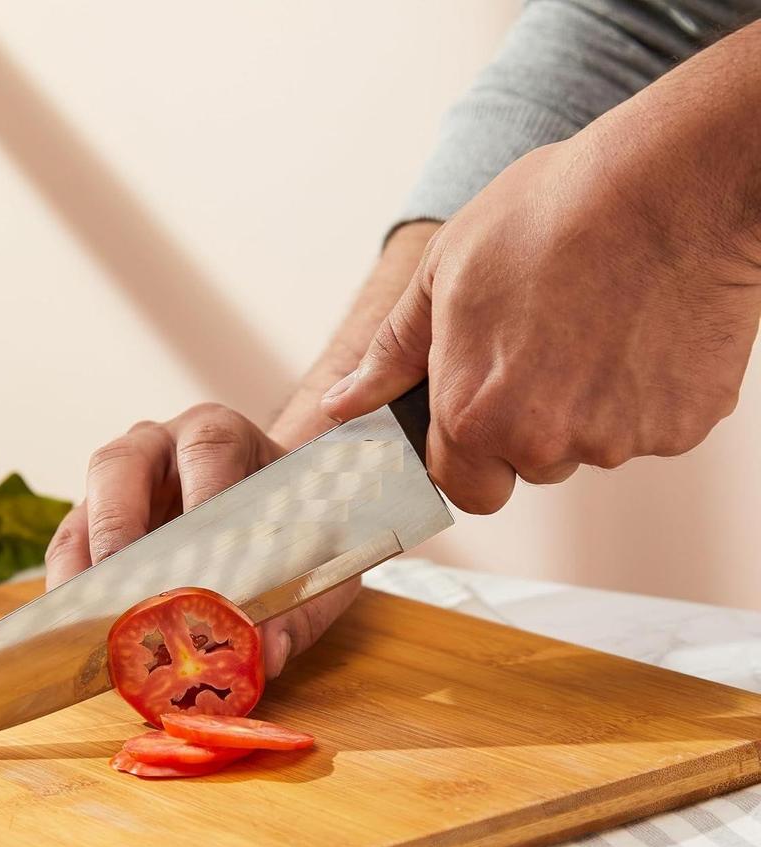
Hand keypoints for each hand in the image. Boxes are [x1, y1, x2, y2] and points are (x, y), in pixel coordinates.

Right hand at [45, 404, 360, 678]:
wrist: (273, 514)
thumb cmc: (288, 528)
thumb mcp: (310, 563)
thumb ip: (297, 608)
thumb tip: (265, 654)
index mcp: (221, 435)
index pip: (208, 447)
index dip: (204, 494)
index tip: (207, 554)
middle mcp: (161, 447)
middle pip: (121, 463)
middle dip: (119, 526)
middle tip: (129, 591)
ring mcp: (119, 484)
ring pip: (85, 507)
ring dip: (86, 567)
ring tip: (95, 623)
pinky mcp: (93, 522)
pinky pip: (70, 547)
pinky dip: (74, 590)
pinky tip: (81, 632)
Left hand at [322, 67, 760, 513]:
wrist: (673, 182)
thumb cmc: (552, 214)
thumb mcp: (441, 275)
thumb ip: (390, 357)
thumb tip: (342, 405)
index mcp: (474, 416)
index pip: (464, 489)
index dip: (469, 456)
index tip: (483, 420)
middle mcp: (544, 442)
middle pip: (529, 467)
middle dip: (530, 428)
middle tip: (544, 351)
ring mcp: (619, 438)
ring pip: (590, 446)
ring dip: (587, 408)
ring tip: (594, 327)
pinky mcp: (681, 426)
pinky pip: (650, 427)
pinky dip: (644, 394)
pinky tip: (640, 332)